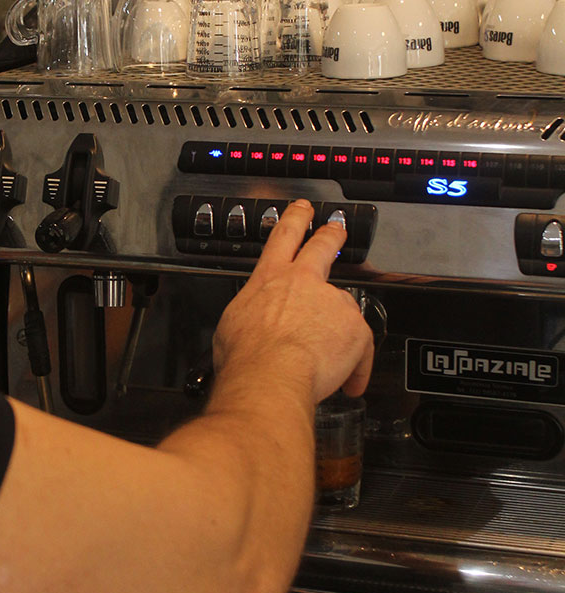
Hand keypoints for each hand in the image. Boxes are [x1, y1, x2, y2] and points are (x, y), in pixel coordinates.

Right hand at [212, 200, 373, 402]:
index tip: (302, 210)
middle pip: (323, 246)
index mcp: (270, 279)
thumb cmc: (246, 355)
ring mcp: (332, 302)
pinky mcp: (354, 327)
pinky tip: (349, 382)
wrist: (271, 375)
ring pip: (346, 306)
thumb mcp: (231, 324)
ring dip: (343, 326)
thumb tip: (248, 324)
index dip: (295, 219)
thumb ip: (249, 314)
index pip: (283, 237)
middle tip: (337, 229)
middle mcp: (303, 282)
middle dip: (331, 235)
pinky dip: (356, 366)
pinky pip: (361, 347)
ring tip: (335, 352)